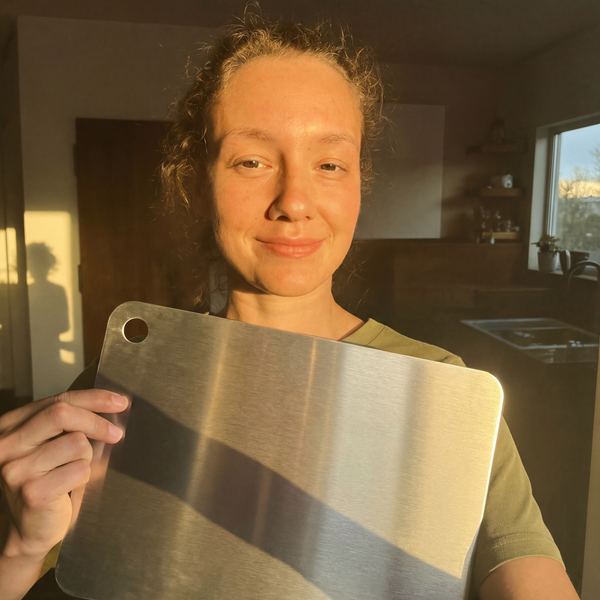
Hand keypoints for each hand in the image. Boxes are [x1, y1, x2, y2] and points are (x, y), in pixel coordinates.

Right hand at [0, 390, 126, 562]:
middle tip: (116, 433)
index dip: (94, 398)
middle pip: (61, 414)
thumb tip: (113, 404)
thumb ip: (69, 422)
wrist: (30, 530)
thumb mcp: (51, 444)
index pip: (58, 400)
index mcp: (10, 427)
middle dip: (96, 421)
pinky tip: (69, 487)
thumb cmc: (46, 481)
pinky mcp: (33, 492)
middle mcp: (6, 445)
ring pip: (76, 442)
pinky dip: (84, 477)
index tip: (120, 401)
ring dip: (86, 457)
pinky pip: (80, 469)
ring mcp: (16, 469)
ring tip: (73, 471)